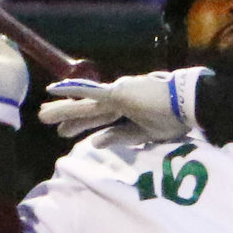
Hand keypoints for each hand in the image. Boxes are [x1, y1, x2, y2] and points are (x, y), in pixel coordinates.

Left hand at [39, 68, 207, 140]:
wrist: (190, 104)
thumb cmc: (176, 118)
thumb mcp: (144, 133)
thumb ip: (119, 136)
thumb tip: (94, 142)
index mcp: (128, 110)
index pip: (99, 119)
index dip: (81, 125)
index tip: (64, 132)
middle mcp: (119, 100)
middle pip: (87, 110)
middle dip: (67, 116)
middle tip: (45, 119)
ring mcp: (118, 95)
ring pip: (85, 104)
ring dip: (63, 109)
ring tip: (43, 114)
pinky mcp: (118, 93)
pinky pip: (91, 93)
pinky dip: (72, 91)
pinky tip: (53, 90)